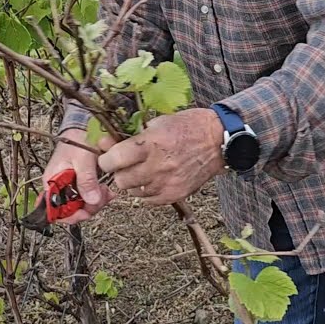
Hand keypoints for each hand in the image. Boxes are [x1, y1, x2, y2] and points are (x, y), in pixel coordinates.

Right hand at [42, 128, 116, 224]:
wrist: (83, 127)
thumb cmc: (77, 139)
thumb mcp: (82, 159)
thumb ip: (86, 180)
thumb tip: (91, 201)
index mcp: (52, 182)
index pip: (54, 210)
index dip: (70, 215)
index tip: (86, 212)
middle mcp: (59, 188)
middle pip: (71, 211)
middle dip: (88, 208)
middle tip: (103, 197)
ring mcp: (70, 187)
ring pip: (82, 206)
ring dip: (96, 202)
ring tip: (107, 191)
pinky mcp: (81, 185)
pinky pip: (89, 198)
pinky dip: (99, 197)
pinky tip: (107, 190)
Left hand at [98, 108, 225, 205]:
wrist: (218, 141)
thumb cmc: (188, 126)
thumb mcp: (158, 122)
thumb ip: (132, 136)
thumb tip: (106, 143)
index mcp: (151, 144)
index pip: (113, 160)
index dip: (106, 159)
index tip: (108, 156)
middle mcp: (157, 166)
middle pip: (120, 180)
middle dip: (119, 172)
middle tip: (126, 164)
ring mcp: (167, 183)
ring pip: (132, 192)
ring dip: (133, 183)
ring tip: (143, 171)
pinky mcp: (175, 195)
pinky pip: (148, 201)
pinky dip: (146, 192)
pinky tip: (153, 180)